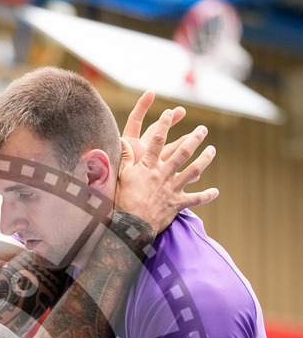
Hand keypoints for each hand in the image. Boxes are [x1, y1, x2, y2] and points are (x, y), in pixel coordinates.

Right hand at [116, 104, 217, 234]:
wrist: (131, 225)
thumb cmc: (123, 200)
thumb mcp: (121, 176)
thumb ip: (125, 157)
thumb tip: (122, 140)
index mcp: (149, 166)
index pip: (158, 139)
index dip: (164, 124)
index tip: (169, 112)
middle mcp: (164, 174)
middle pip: (183, 152)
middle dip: (194, 138)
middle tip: (202, 129)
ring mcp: (173, 188)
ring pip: (193, 170)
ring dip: (205, 159)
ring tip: (212, 149)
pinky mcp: (177, 203)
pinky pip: (195, 199)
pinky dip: (206, 195)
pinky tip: (216, 191)